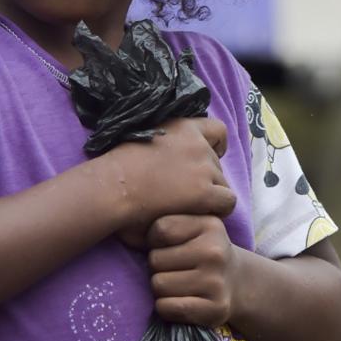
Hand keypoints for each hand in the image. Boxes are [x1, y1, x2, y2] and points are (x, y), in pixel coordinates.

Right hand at [100, 117, 236, 248]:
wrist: (112, 187)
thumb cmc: (116, 167)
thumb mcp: (141, 137)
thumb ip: (162, 142)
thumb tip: (166, 153)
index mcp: (181, 126)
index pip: (217, 129)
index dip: (215, 146)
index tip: (201, 158)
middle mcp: (197, 143)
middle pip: (217, 162)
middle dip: (205, 176)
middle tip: (184, 191)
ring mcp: (203, 167)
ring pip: (222, 183)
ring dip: (209, 194)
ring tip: (187, 206)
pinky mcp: (205, 192)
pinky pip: (227, 202)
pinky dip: (217, 209)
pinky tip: (198, 214)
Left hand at [146, 214, 236, 328]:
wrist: (238, 282)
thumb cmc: (202, 250)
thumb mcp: (192, 224)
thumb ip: (167, 215)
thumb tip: (129, 224)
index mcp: (209, 225)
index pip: (160, 229)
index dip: (155, 240)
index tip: (169, 245)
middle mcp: (215, 252)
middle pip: (155, 259)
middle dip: (158, 266)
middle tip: (175, 268)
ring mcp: (216, 282)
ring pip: (158, 285)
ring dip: (161, 288)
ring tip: (178, 284)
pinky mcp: (215, 309)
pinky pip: (167, 307)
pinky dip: (165, 307)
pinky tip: (179, 302)